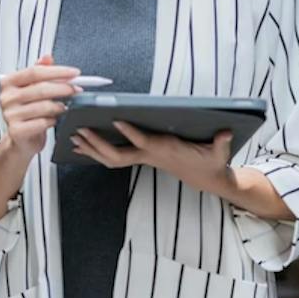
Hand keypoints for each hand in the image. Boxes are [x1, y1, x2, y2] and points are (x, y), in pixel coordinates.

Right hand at [0, 54, 81, 159]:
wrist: (20, 138)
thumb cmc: (26, 111)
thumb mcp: (31, 89)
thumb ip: (40, 72)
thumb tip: (47, 58)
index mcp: (9, 82)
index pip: (35, 72)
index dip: (57, 71)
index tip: (74, 73)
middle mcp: (7, 97)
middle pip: (41, 88)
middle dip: (63, 88)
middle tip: (76, 89)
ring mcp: (10, 114)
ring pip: (44, 106)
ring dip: (59, 106)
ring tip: (63, 107)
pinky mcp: (17, 130)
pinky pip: (42, 122)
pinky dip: (52, 121)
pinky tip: (52, 120)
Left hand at [71, 121, 235, 195]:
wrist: (207, 178)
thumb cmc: (211, 162)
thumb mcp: (219, 154)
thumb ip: (221, 144)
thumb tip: (226, 132)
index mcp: (165, 151)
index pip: (143, 142)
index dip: (130, 132)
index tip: (115, 119)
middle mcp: (149, 156)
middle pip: (117, 154)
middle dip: (97, 143)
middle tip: (79, 130)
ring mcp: (142, 158)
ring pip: (111, 158)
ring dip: (91, 148)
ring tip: (72, 136)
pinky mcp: (140, 157)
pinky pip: (113, 157)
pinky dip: (96, 151)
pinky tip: (82, 143)